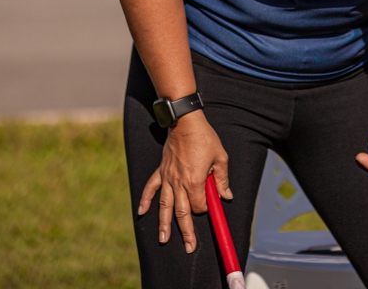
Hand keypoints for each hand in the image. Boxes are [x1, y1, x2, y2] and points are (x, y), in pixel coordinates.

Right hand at [137, 112, 230, 252]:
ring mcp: (168, 177)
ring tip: (163, 240)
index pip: (198, 205)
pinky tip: (141, 212)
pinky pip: (151, 188)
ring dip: (164, 224)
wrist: (185, 121)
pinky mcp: (161, 171)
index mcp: (195, 181)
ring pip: (165, 206)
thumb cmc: (205, 138)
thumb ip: (222, 179)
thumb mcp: (221, 157)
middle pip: (182, 212)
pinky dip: (145, 200)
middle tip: (189, 247)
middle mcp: (179, 182)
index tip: (209, 207)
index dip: (205, 209)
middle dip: (186, 232)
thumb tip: (226, 196)